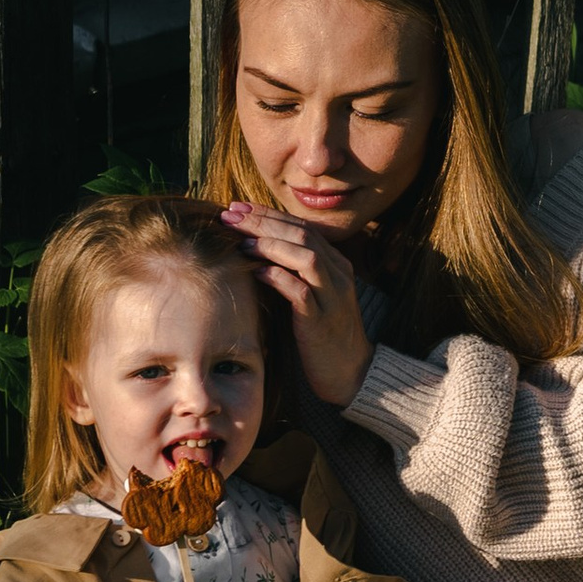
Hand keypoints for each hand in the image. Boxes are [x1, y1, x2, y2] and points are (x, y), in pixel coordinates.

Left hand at [222, 204, 372, 407]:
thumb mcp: (313, 295)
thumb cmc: (323, 335)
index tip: (237, 208)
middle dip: (263, 222)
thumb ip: (294, 271)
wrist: (352, 373)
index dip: (268, 214)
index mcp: (336, 264)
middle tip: (230, 216)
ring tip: (240, 241)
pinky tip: (257, 272)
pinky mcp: (321, 321)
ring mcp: (332, 297)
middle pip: (302, 234)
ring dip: (270, 245)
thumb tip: (255, 249)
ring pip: (306, 257)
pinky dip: (278, 277)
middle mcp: (338, 275)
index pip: (302, 227)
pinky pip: (301, 292)